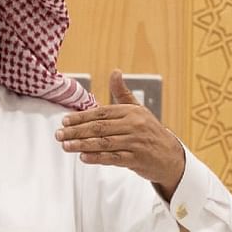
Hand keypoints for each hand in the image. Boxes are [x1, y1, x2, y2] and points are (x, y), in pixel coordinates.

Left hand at [56, 70, 185, 199]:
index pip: (101, 112)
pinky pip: (113, 158)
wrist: (171, 156)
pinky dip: (97, 157)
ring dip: (82, 145)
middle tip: (59, 134)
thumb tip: (115, 72)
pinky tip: (84, 157)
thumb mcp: (139, 109)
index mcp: (131, 111)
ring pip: (104, 143)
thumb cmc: (151, 132)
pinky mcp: (137, 159)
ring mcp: (135, 143)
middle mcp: (134, 125)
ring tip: (66, 145)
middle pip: (99, 127)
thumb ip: (122, 93)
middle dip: (76, 131)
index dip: (81, 117)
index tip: (65, 120)